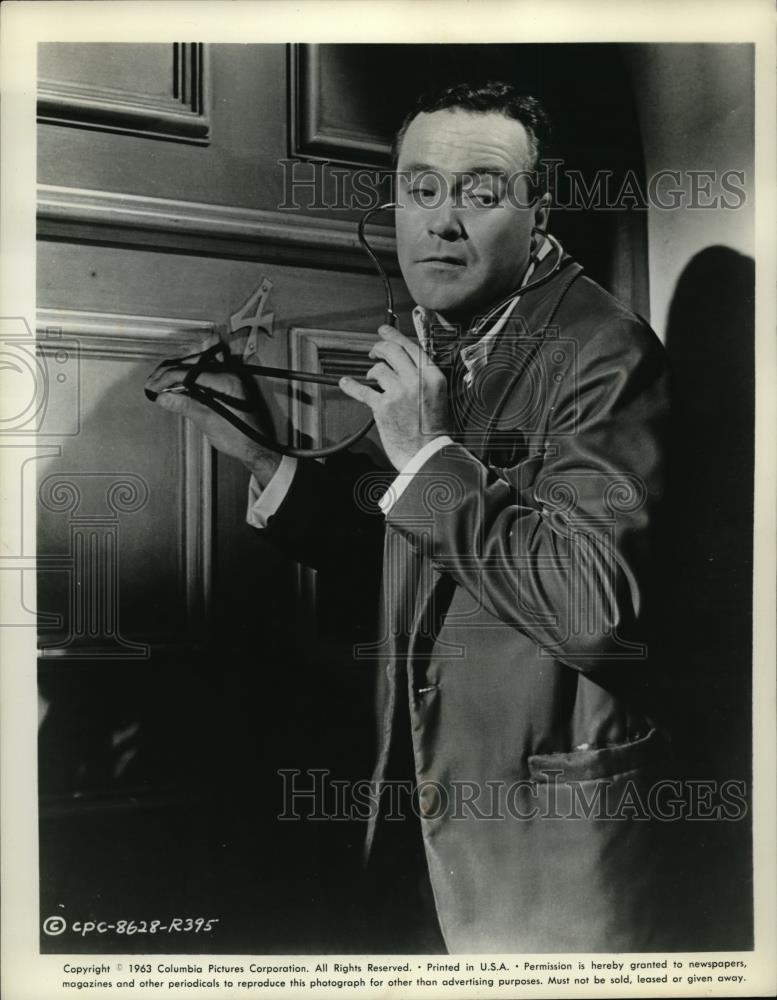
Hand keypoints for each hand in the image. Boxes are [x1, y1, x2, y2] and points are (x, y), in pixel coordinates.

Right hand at [144, 332, 280, 485]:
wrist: (256, 447)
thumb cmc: (239, 438)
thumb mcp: (209, 422)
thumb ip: (186, 406)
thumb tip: (163, 397)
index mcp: (226, 381)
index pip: (189, 372)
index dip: (167, 378)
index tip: (153, 387)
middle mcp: (229, 373)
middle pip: (192, 363)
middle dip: (169, 372)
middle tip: (152, 384)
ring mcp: (229, 376)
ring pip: (196, 364)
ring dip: (177, 371)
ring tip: (160, 383)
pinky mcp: (227, 382)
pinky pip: (204, 371)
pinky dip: (188, 375)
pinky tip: (177, 384)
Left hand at [339, 324, 450, 470]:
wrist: (429, 455)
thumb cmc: (435, 432)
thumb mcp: (439, 397)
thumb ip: (424, 379)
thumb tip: (405, 367)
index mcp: (433, 377)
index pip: (411, 347)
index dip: (394, 336)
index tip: (385, 331)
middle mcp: (416, 380)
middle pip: (391, 352)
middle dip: (379, 347)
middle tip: (374, 350)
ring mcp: (398, 392)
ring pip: (378, 370)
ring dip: (371, 372)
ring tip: (371, 377)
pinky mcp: (383, 407)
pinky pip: (362, 391)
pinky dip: (351, 386)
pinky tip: (346, 383)